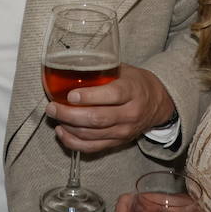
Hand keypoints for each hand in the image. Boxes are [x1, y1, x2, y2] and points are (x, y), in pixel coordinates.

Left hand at [44, 63, 175, 152]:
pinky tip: (62, 132)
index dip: (89, 97)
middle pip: (97, 119)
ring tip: (54, 116)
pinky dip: (74, 142)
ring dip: (69, 127)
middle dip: (70, 114)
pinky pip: (92, 148)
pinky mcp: (117, 143)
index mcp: (132, 91)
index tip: (70, 95)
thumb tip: (70, 63)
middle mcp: (130, 114)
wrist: (158, 104)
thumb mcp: (124, 70)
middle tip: (52, 107)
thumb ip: (102, 68)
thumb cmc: (136, 83)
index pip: (111, 95)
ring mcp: (124, 131)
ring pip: (92, 135)